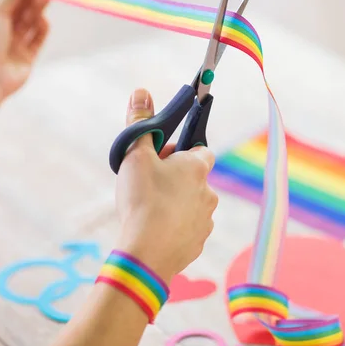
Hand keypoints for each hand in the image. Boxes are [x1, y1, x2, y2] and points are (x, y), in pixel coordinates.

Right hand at [115, 88, 218, 283]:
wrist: (146, 254)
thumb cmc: (142, 200)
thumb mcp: (136, 155)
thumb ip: (140, 123)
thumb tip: (141, 91)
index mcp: (197, 167)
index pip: (200, 149)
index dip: (181, 150)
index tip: (162, 157)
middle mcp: (208, 192)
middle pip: (195, 177)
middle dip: (175, 177)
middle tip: (149, 182)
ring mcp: (205, 219)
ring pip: (192, 204)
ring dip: (176, 202)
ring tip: (149, 209)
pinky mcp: (198, 243)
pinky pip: (188, 228)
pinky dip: (175, 226)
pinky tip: (155, 230)